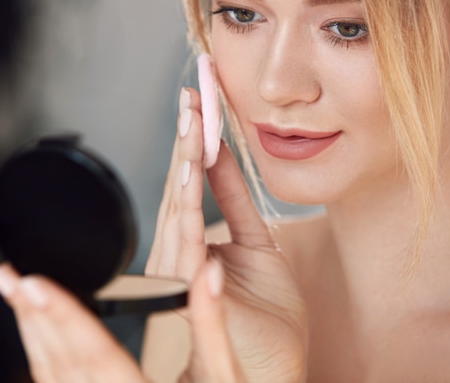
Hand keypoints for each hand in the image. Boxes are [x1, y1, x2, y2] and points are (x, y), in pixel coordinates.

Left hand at [0, 259, 243, 381]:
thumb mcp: (223, 379)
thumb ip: (211, 324)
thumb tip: (207, 273)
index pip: (96, 355)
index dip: (64, 317)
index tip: (36, 285)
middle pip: (62, 366)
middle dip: (33, 317)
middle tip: (9, 277)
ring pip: (50, 381)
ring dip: (32, 336)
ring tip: (16, 297)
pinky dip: (44, 361)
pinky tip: (38, 337)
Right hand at [147, 87, 307, 380]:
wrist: (271, 370)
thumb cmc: (264, 317)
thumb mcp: (258, 243)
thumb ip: (236, 200)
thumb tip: (222, 155)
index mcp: (196, 239)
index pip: (191, 178)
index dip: (196, 136)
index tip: (201, 97)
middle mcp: (182, 251)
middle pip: (179, 184)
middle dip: (187, 136)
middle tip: (193, 93)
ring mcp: (183, 272)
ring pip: (179, 206)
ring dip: (184, 162)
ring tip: (190, 125)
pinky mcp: (191, 293)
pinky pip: (189, 246)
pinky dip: (189, 206)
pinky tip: (192, 174)